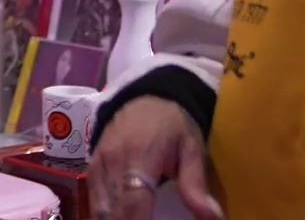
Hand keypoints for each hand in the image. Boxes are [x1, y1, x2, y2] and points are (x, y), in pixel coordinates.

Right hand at [87, 97, 223, 219]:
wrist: (146, 96)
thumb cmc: (173, 123)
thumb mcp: (192, 149)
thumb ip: (196, 185)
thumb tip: (212, 218)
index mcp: (140, 157)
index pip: (133, 202)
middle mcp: (112, 162)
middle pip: (112, 212)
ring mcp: (98, 166)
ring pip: (99, 211)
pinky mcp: (91, 168)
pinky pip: (93, 202)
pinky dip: (106, 215)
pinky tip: (122, 217)